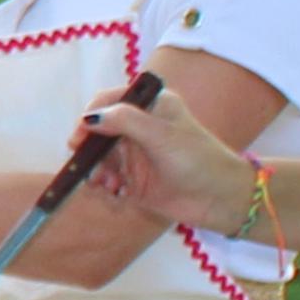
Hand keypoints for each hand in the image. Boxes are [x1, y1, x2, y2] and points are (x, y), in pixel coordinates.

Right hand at [79, 81, 253, 233]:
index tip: (80, 135)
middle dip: (89, 148)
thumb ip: (125, 121)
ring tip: (105, 184)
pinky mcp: (135, 179)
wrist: (220, 199)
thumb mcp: (161, 134)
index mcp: (151, 105)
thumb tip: (90, 117)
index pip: (110, 100)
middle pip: (100, 130)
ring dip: (97, 170)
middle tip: (84, 163)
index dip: (91, 115)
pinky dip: (105, 185)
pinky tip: (115, 192)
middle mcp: (141, 126)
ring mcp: (136, 153)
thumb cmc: (197, 159)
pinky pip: (108, 178)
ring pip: (100, 157)